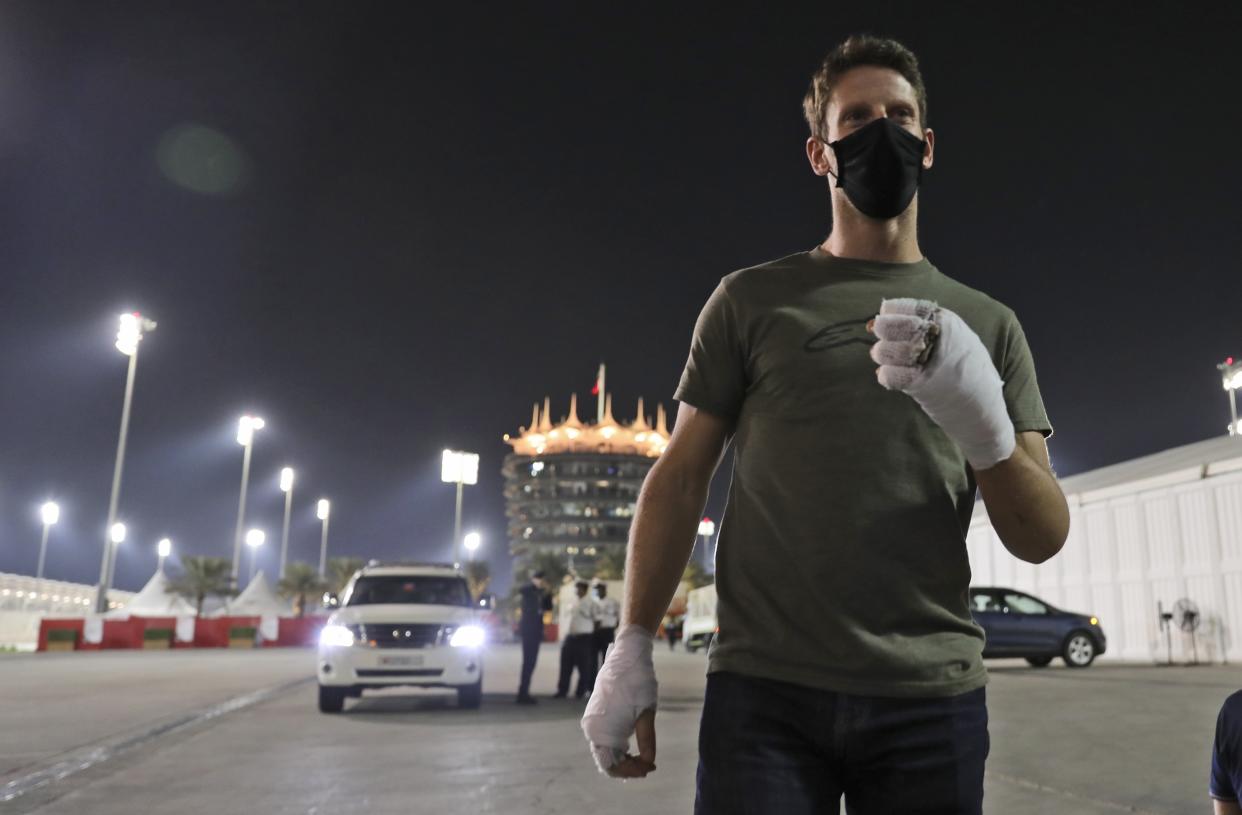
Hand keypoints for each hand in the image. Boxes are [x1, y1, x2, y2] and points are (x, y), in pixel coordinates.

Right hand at [580, 625, 657, 778]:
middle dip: (628, 767)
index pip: (612, 766)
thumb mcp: (647, 712)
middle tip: (650, 766)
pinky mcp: (598, 715)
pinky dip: (620, 748)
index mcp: (601, 730)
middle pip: (607, 762)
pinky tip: (635, 748)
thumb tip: (649, 763)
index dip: (631, 772)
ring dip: (624, 759)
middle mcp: (592, 728)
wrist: (628, 655)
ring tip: (645, 759)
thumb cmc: (638, 682)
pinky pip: (606, 740)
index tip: (650, 768)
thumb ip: (646, 739)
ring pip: (606, 752)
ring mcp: (593, 721)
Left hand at [869, 298, 1014, 469]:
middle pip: (893, 326)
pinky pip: (889, 376)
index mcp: (948, 323)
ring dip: (881, 353)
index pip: (909, 306)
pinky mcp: (922, 386)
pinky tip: (891, 376)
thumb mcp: (956, 337)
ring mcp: (930, 363)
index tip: (886, 314)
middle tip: (880, 333)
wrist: (982, 406)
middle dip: (883, 329)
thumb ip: (924, 327)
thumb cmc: (964, 367)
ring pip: (886, 351)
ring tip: (885, 357)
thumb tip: (872, 323)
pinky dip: (885, 375)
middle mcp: (939, 340)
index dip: (892, 310)